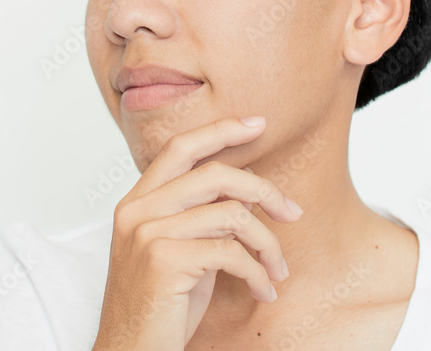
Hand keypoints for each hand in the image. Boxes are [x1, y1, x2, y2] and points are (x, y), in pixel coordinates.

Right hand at [91, 116, 302, 350]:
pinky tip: (264, 290)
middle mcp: (137, 211)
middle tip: (293, 212)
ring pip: (231, 214)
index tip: (257, 123)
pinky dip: (258, 273)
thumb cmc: (159, 307)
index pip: (181, 148)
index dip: (221, 130)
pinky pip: (231, 252)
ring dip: (268, 243)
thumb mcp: (177, 250)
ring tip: (278, 269)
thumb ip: (197, 214)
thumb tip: (246, 186)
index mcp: (136, 202)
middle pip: (215, 174)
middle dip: (264, 190)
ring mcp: (147, 233)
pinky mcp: (163, 260)